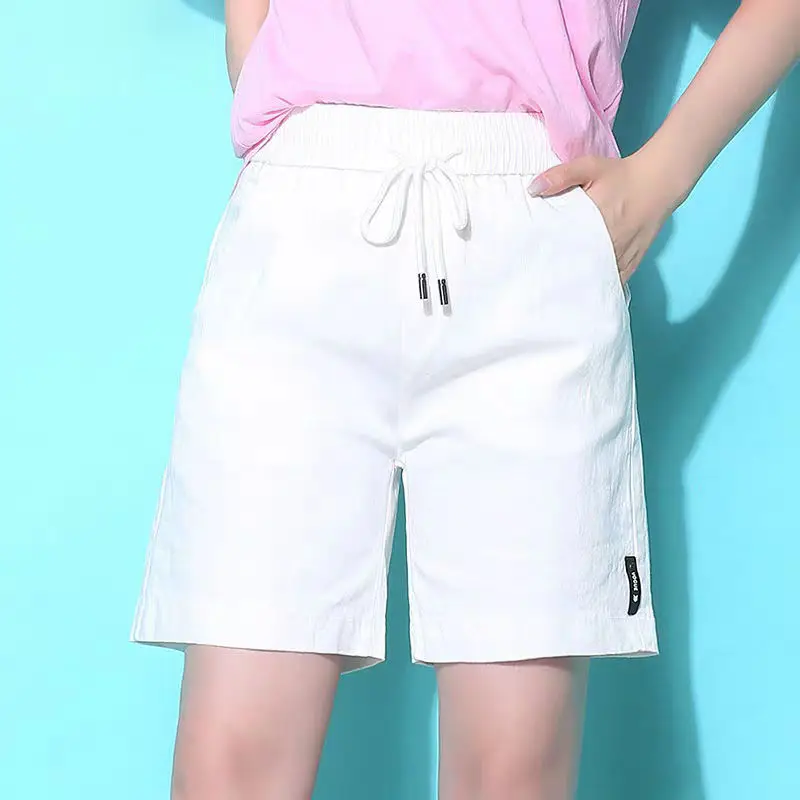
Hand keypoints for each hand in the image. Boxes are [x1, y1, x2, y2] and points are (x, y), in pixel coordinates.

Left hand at [528, 153, 682, 282]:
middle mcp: (608, 244)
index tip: (534, 262)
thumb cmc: (621, 175)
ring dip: (578, 283)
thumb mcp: (589, 167)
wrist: (659, 181)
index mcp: (593, 223)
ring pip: (594, 278)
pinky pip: (613, 282)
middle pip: (577, 267)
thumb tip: (533, 189)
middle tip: (542, 280)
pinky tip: (585, 291)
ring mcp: (621, 257)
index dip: (548, 257)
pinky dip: (599, 286)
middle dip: (560, 274)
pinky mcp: (632, 263)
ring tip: (559, 290)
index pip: (564, 247)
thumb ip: (560, 176)